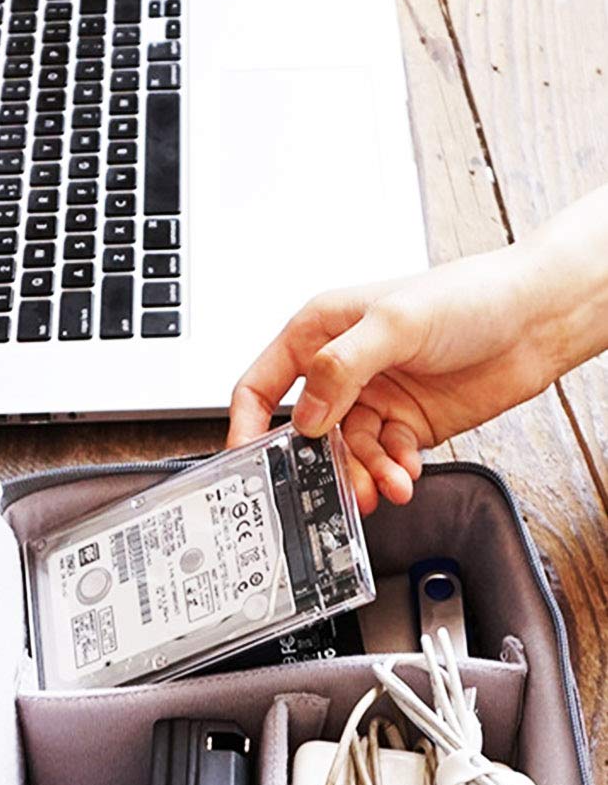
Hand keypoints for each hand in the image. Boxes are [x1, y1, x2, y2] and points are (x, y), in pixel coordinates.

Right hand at [227, 247, 561, 513]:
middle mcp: (340, 368)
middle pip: (306, 432)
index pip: (262, 385)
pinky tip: (407, 470)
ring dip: (364, 473)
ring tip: (385, 485)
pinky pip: (384, 459)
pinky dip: (393, 471)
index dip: (246, 425)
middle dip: (318, 464)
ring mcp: (374, 398)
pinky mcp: (406, 424)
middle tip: (330, 488)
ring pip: (348, 453)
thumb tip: (308, 417)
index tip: (246, 462)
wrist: (537, 318)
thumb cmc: (470, 296)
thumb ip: (341, 368)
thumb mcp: (394, 322)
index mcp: (320, 332)